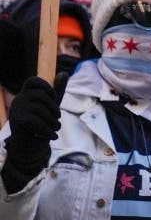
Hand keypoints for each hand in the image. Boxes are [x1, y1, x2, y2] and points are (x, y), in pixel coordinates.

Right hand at [2, 77, 60, 192]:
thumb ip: (57, 91)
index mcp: (26, 95)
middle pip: (40, 95)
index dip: (46, 86)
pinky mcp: (17, 121)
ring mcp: (16, 110)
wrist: (29, 146)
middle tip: (58, 118)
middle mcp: (18, 100)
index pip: (32, 80)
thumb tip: (64, 73)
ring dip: (53, 121)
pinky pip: (35, 121)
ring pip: (40, 109)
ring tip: (56, 129)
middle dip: (54, 108)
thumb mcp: (51, 106)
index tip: (55, 98)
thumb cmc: (41, 123)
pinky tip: (52, 136)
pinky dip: (47, 130)